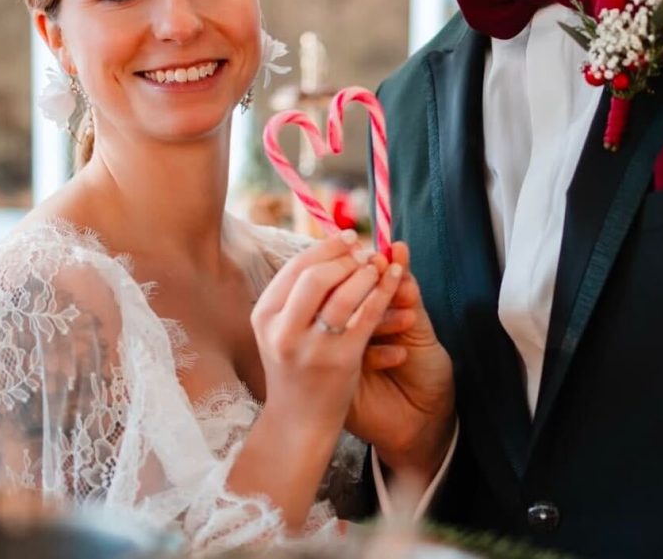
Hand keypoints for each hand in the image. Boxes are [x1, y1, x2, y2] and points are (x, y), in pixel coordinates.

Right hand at [251, 231, 403, 440]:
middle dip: (344, 258)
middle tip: (366, 252)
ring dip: (366, 273)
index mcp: (265, 316)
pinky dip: (384, 293)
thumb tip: (330, 244)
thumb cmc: (295, 370)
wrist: (299, 426)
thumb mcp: (283, 330)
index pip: (295, 268)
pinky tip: (397, 281)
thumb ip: (298, 293)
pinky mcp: (341, 362)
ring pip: (343, 295)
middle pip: (315, 277)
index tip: (347, 237)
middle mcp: (283, 332)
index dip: (324, 248)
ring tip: (380, 265)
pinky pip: (367, 317)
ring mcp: (311, 348)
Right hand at [345, 241, 454, 482]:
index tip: (383, 258)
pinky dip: (377, 351)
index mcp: (357, 313)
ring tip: (408, 318)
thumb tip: (397, 247)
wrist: (427, 422)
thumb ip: (406, 289)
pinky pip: (349, 356)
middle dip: (368, 285)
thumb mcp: (417, 325)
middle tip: (390, 280)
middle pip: (341, 296)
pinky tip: (401, 355)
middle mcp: (343, 331)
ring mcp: (338, 355)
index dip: (362, 265)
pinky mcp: (338, 381)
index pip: (348, 278)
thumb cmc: (423, 369)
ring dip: (377, 316)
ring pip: (344, 323)